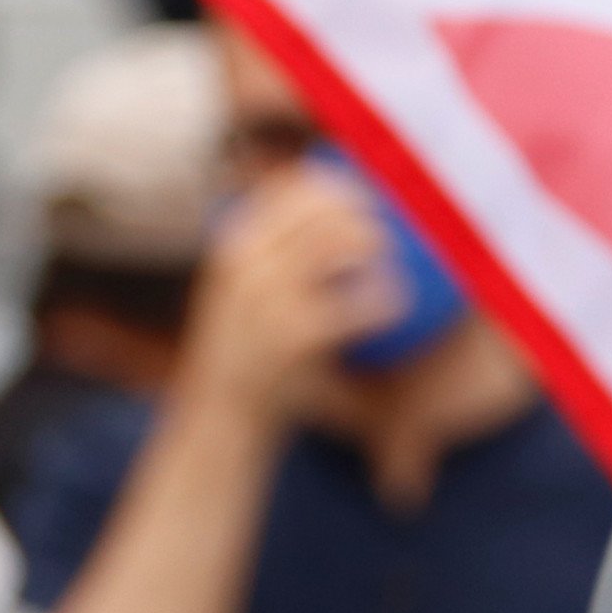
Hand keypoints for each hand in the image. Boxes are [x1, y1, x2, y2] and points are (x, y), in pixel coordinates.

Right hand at [180, 165, 397, 414]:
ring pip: (346, 241)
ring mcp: (271, 298)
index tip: (361, 209)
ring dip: (376, 249)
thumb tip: (309, 210)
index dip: (338, 192)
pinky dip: (387, 298)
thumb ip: (265, 254)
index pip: (294, 189)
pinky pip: (364, 299)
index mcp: (234, 248)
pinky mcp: (299, 336)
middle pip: (324, 209)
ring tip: (386, 271)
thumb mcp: (234, 294)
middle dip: (363, 218)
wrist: (217, 423)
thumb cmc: (236, 360)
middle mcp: (248, 266)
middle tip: (381, 242)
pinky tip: (394, 307)